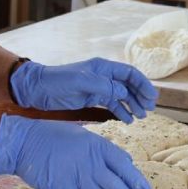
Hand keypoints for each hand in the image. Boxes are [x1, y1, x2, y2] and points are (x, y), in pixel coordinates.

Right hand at [0, 115, 152, 188]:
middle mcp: (90, 162)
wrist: (25, 143)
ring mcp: (76, 177)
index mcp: (97, 146)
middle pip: (116, 186)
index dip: (137, 181)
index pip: (124, 166)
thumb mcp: (84, 135)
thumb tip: (127, 162)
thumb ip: (105, 149)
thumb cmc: (55, 137)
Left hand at [10, 58, 158, 122]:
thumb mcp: (80, 82)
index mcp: (102, 67)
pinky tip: (127, 120)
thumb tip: (123, 91)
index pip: (129, 73)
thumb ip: (103, 86)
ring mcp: (97, 87)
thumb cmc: (57, 82)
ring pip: (122, 95)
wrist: (36, 89)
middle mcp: (103, 76)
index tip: (151, 97)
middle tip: (149, 110)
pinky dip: (121, 112)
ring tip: (140, 117)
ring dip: (132, 105)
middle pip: (129, 85)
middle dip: (140, 96)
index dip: (142, 84)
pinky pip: (111, 104)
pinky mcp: (91, 98)